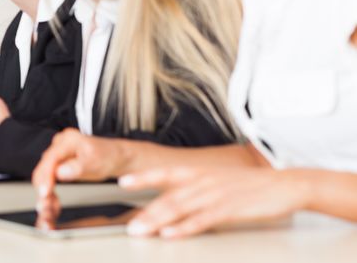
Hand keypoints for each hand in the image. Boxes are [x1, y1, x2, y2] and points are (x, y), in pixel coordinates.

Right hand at [32, 129, 127, 224]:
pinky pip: (49, 177)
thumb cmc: (108, 157)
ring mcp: (58, 153)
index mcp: (68, 140)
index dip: (45, 176)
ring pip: (44, 174)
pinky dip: (49, 190)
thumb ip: (78, 168)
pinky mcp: (59, 162)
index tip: (44, 192)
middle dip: (42, 186)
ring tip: (48, 206)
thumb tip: (60, 172)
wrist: (115, 157)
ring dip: (44, 190)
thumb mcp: (96, 163)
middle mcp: (60, 144)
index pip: (50, 159)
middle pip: (44, 167)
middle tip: (45, 205)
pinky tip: (53, 202)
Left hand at [119, 166, 307, 238]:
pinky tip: (171, 234)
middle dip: (146, 212)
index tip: (122, 182)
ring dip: (157, 221)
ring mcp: (215, 195)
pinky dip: (184, 228)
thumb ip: (195, 187)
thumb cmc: (249, 185)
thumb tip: (174, 199)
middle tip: (129, 226)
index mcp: (199, 172)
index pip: (164, 173)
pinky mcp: (229, 209)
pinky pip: (201, 220)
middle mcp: (203, 181)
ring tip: (141, 231)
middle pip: (168, 197)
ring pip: (180, 208)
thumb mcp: (217, 180)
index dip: (143, 178)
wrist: (284, 184)